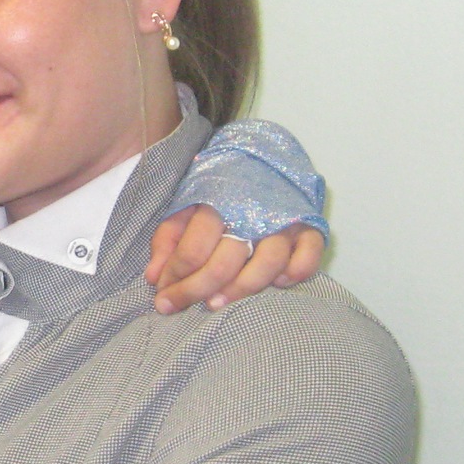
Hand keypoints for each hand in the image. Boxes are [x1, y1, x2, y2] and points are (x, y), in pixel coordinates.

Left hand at [145, 209, 324, 313]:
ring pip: (267, 263)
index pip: (193, 249)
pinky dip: (295, 272)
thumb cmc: (219, 191)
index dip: (175, 277)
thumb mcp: (186, 205)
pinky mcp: (310, 227)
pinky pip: (308, 257)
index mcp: (216, 201)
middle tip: (176, 306)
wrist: (263, 156)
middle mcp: (251, 211)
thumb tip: (154, 278)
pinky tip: (278, 284)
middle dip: (195, 290)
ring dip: (241, 288)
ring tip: (216, 304)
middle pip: (224, 262)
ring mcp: (283, 220)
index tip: (161, 296)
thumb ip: (168, 239)